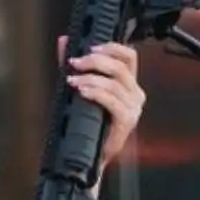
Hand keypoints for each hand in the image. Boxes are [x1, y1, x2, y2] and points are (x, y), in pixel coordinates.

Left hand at [57, 36, 144, 167]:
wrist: (88, 158)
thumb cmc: (86, 125)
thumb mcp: (80, 90)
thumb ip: (74, 66)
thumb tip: (64, 40)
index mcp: (128, 85)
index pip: (129, 56)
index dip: (112, 47)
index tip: (91, 47)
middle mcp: (135, 94)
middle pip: (121, 66)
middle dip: (95, 61)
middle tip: (75, 62)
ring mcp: (133, 108)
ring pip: (115, 83)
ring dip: (91, 79)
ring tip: (73, 81)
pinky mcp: (126, 121)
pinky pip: (112, 100)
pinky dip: (96, 93)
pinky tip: (82, 92)